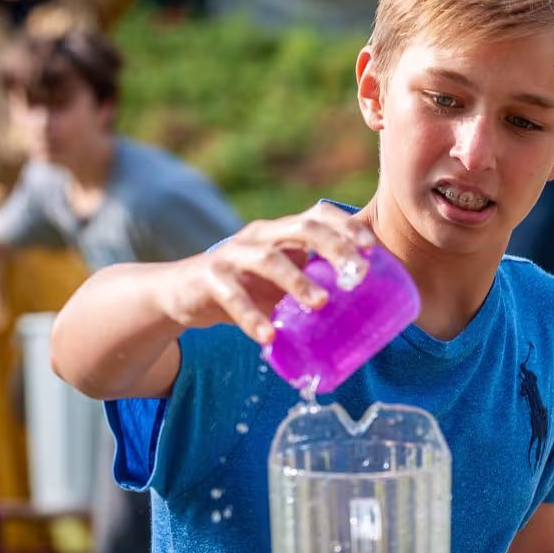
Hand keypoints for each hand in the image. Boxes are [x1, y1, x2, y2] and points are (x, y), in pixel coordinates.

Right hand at [156, 203, 377, 344]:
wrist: (181, 294)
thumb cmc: (246, 289)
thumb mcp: (282, 284)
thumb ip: (314, 289)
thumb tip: (369, 319)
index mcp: (282, 233)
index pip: (319, 215)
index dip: (347, 226)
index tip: (372, 249)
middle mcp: (260, 236)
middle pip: (301, 228)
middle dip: (333, 247)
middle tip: (356, 276)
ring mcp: (233, 254)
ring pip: (268, 258)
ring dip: (297, 280)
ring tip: (320, 303)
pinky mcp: (209, 278)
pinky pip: (231, 295)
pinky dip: (251, 317)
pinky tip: (268, 337)